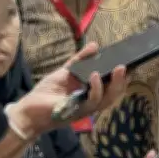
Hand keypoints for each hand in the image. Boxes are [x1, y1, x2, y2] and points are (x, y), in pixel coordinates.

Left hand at [6, 43, 126, 137]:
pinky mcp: (77, 112)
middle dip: (121, 80)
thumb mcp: (65, 72)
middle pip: (114, 94)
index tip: (130, 64)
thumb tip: (95, 45)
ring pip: (107, 99)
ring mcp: (85, 109)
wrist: (28, 110)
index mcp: (91, 94)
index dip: (122, 77)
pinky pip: (91, 101)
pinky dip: (95, 88)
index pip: (112, 87)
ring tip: (117, 69)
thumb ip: (80, 60)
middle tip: (126, 66)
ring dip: (113, 84)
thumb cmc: (46, 92)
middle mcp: (91, 103)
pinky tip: (95, 76)